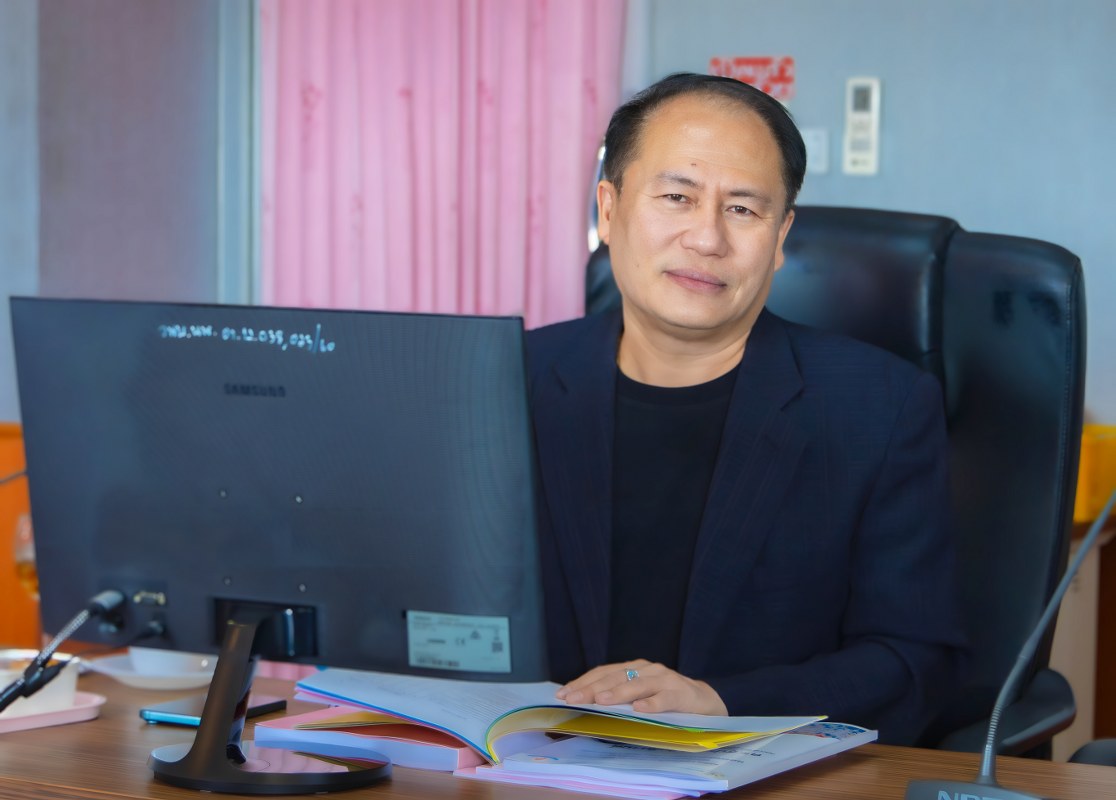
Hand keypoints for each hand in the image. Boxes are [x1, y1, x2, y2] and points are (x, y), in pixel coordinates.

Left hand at [555, 659, 727, 715]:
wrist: (704, 702)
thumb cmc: (664, 700)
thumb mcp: (639, 695)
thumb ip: (618, 697)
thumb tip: (582, 706)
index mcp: (633, 668)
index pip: (603, 672)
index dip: (582, 682)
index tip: (563, 695)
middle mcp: (647, 669)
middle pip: (615, 677)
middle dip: (592, 689)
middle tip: (574, 700)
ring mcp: (665, 679)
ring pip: (638, 685)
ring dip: (618, 693)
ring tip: (601, 702)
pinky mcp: (681, 693)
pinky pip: (664, 699)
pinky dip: (652, 704)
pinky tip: (640, 710)